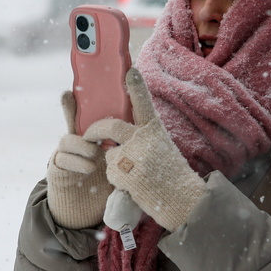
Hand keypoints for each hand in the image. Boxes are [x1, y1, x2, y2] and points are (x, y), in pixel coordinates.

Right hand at [46, 91, 113, 228]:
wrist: (83, 215)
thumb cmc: (104, 188)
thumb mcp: (119, 169)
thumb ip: (125, 156)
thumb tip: (140, 143)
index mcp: (95, 138)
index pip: (92, 114)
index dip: (94, 99)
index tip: (88, 83)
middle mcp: (78, 143)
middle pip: (72, 120)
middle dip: (71, 111)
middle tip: (88, 119)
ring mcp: (66, 155)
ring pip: (66, 140)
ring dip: (81, 144)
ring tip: (95, 153)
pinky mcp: (57, 170)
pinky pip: (61, 159)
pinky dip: (76, 162)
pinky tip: (89, 168)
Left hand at [85, 68, 205, 232]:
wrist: (182, 199)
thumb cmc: (171, 172)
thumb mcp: (161, 146)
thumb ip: (143, 136)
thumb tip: (117, 132)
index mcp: (154, 129)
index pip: (143, 102)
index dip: (135, 85)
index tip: (129, 70)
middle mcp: (143, 139)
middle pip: (109, 126)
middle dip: (95, 130)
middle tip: (89, 134)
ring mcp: (132, 156)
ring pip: (108, 153)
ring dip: (113, 163)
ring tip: (133, 173)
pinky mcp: (124, 174)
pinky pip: (110, 172)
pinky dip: (117, 179)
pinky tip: (133, 184)